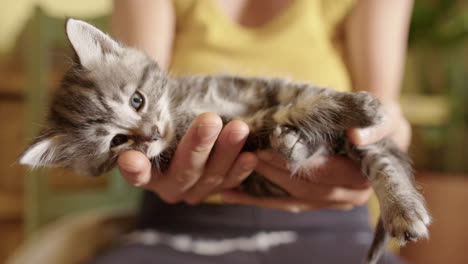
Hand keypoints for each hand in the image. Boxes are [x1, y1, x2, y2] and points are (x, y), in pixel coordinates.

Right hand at [117, 112, 257, 203]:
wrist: (184, 125)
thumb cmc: (165, 115)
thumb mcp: (156, 114)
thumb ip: (153, 113)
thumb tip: (143, 86)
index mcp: (145, 172)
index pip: (137, 173)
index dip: (134, 169)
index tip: (129, 159)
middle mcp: (168, 186)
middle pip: (182, 171)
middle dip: (197, 146)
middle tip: (210, 120)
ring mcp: (194, 190)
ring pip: (211, 177)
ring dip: (226, 153)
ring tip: (239, 128)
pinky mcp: (217, 188)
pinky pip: (230, 182)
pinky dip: (240, 170)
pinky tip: (252, 156)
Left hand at [221, 101, 409, 211]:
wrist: (374, 131)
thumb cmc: (379, 121)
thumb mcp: (387, 117)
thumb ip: (377, 126)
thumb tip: (357, 137)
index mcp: (363, 180)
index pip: (323, 173)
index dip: (293, 163)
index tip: (266, 149)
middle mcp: (348, 197)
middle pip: (303, 188)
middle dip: (272, 171)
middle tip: (246, 152)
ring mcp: (330, 203)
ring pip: (290, 199)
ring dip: (261, 186)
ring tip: (233, 172)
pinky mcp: (314, 203)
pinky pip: (284, 204)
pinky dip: (258, 198)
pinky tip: (230, 193)